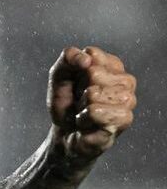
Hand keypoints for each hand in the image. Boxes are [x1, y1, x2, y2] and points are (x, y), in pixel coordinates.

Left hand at [48, 45, 136, 159]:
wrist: (64, 134)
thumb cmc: (67, 105)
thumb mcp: (59, 77)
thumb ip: (68, 58)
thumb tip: (86, 59)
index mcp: (113, 66)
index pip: (92, 54)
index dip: (75, 72)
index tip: (76, 84)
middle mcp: (126, 80)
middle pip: (93, 74)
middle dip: (79, 91)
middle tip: (81, 103)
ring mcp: (128, 100)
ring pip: (94, 93)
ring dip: (81, 107)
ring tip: (85, 113)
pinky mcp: (124, 119)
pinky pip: (94, 112)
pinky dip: (83, 120)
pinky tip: (88, 124)